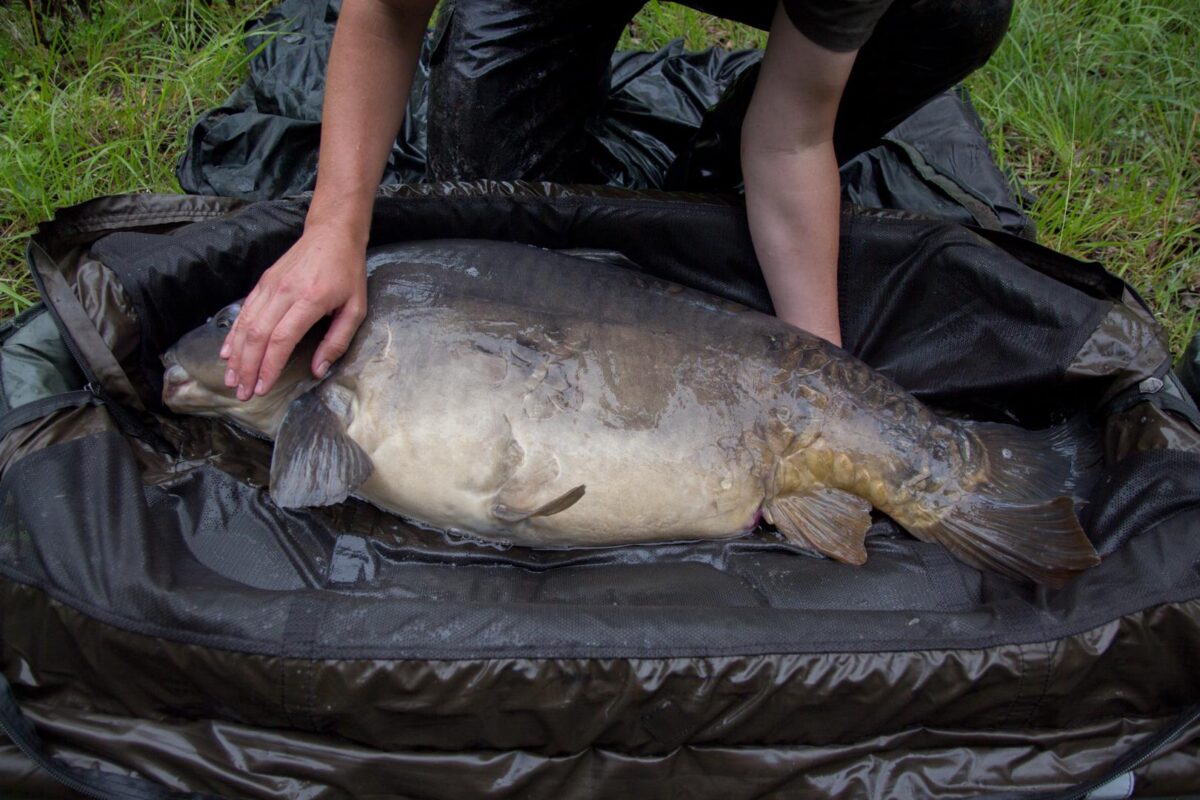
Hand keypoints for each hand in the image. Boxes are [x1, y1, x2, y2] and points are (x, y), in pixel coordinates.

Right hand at [221, 224, 367, 399]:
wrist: (332, 234)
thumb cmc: (347, 273)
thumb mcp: (355, 308)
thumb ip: (337, 340)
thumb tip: (318, 370)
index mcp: (310, 300)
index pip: (282, 338)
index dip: (269, 366)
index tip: (262, 387)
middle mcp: (284, 292)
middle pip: (258, 335)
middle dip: (247, 368)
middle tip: (242, 393)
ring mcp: (270, 286)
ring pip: (246, 324)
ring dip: (236, 355)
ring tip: (231, 379)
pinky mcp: (263, 282)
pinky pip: (244, 311)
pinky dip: (233, 334)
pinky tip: (228, 352)